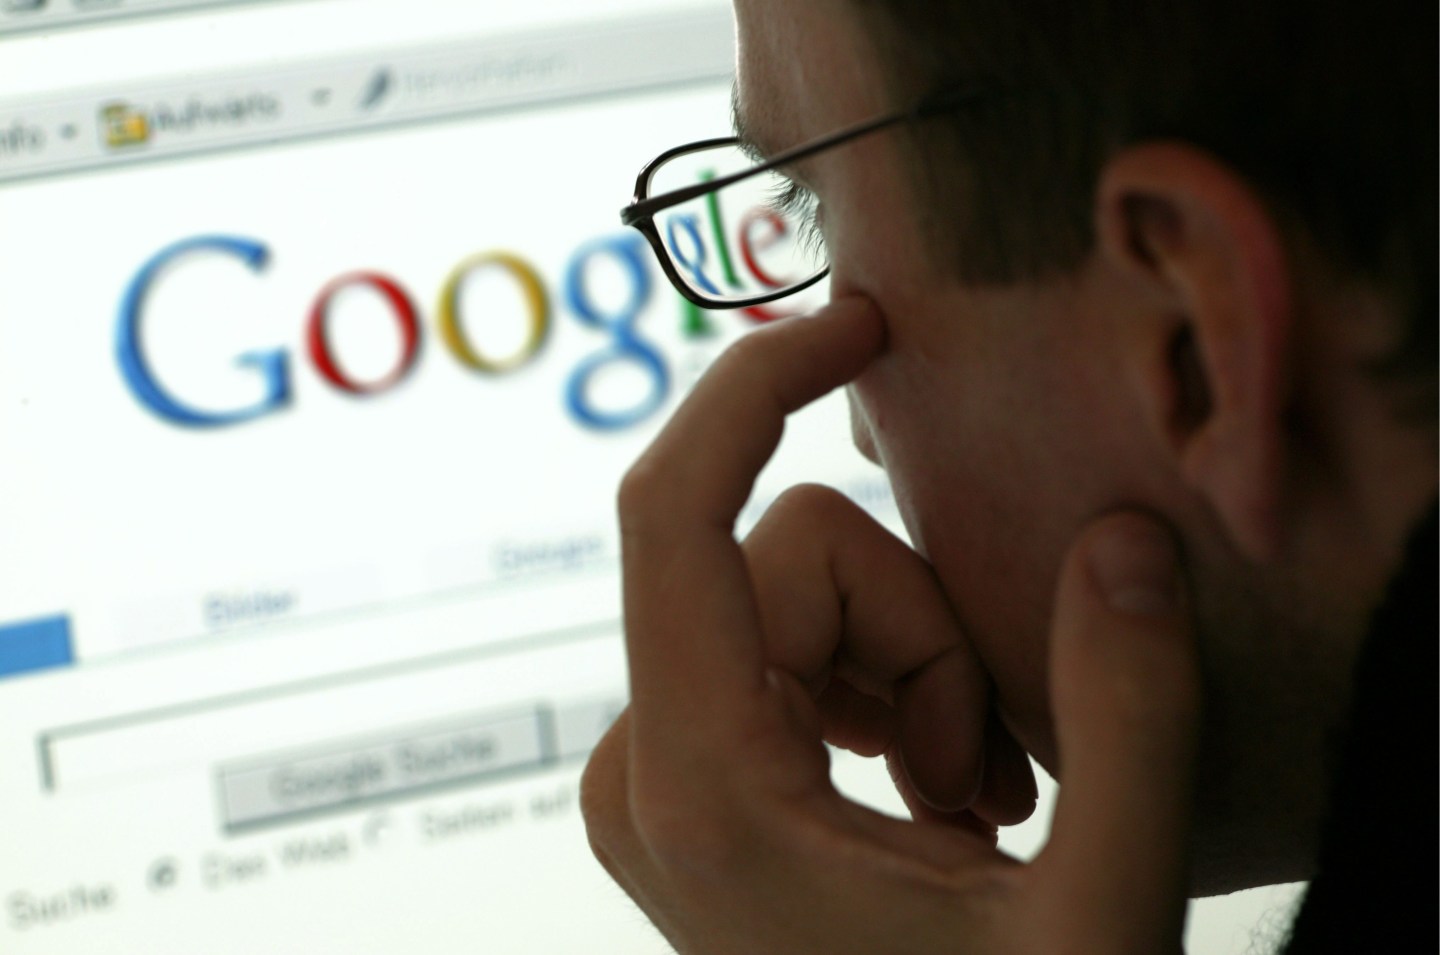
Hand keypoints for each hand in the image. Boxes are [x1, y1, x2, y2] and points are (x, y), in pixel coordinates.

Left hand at [581, 296, 1201, 953]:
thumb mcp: (1092, 914)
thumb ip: (1127, 721)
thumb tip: (1126, 546)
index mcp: (700, 787)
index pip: (674, 516)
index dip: (752, 387)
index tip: (856, 326)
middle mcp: (644, 764)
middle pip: (789, 562)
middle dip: (921, 635)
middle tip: (987, 779)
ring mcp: (660, 769)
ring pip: (800, 600)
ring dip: (910, 675)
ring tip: (967, 803)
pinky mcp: (690, 771)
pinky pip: (789, 647)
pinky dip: (879, 694)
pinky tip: (930, 796)